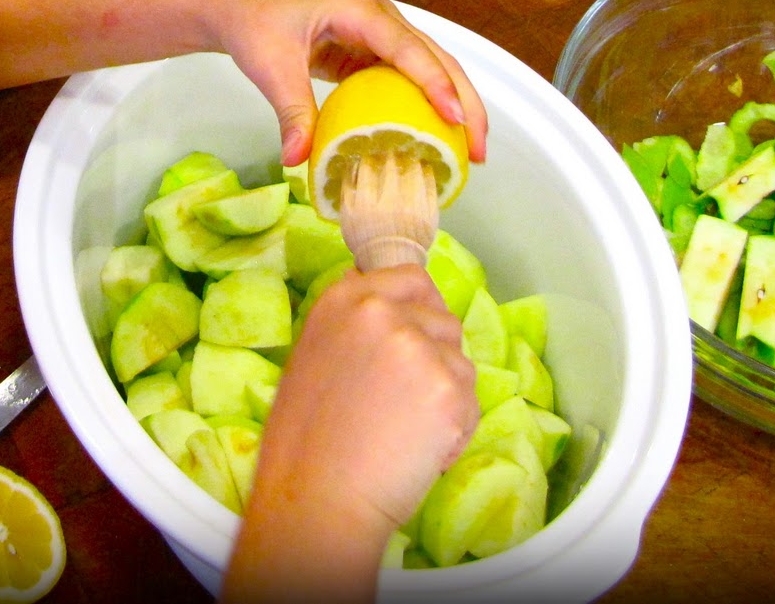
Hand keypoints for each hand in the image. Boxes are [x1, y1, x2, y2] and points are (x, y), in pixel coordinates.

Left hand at [207, 0, 487, 166]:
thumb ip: (290, 112)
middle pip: (436, 56)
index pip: (405, 47)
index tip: (453, 118)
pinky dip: (427, 107)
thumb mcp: (271, 68)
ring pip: (432, 67)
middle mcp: (379, 16)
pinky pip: (410, 79)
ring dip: (455, 105)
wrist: (240, 8)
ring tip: (471, 152)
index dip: (433, 81)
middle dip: (463, 100)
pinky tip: (435, 140)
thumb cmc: (255, 24)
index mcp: (357, 9)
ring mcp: (381, 33)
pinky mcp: (374, 52)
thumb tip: (298, 160)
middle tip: (478, 149)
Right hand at [221, 266, 477, 602]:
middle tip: (407, 401)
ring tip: (408, 434)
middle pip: (443, 319)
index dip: (421, 309)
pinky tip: (422, 453)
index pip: (409, 277)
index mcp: (343, 299)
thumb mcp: (312, 356)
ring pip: (462, 362)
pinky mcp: (448, 387)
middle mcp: (381, 311)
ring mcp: (418, 346)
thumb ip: (349, 322)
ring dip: (448, 396)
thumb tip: (370, 290)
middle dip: (438, 356)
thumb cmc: (303, 441)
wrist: (317, 498)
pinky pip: (471, 403)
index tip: (417, 338)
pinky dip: (455, 432)